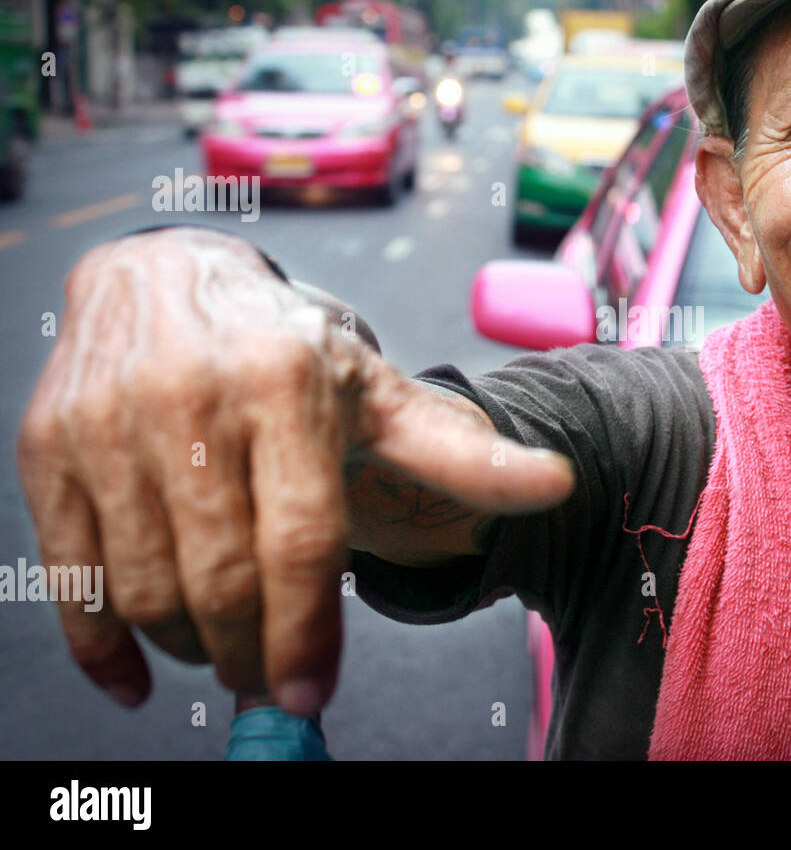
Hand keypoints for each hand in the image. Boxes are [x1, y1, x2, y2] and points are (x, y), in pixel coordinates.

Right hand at [17, 228, 573, 714]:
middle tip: (270, 679)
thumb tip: (560, 483)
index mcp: (287, 385)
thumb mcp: (378, 390)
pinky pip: (67, 572)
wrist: (169, 273)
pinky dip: (98, 645)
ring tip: (225, 653)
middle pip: (223, 577)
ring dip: (190, 649)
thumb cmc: (287, 347)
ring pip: (146, 587)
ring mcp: (108, 422)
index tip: (310, 695)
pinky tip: (135, 675)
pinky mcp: (48, 445)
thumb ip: (462, 450)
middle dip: (251, 654)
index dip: (307, 635)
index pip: (302, 541)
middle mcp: (190, 398)